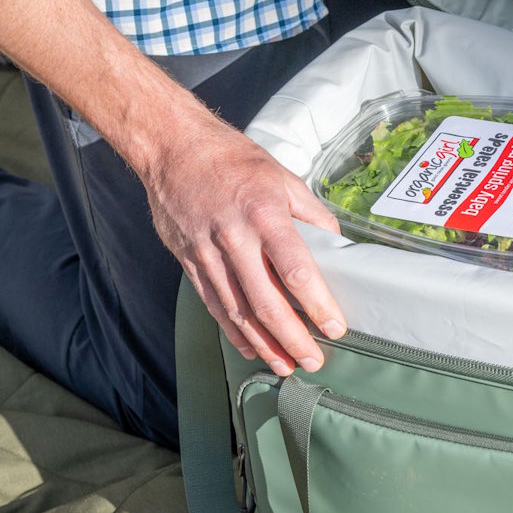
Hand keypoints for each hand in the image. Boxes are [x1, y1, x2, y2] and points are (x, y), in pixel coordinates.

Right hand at [145, 110, 344, 375]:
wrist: (173, 148)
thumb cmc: (233, 159)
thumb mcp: (282, 177)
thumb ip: (311, 214)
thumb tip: (338, 245)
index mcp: (264, 213)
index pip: (295, 269)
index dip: (316, 303)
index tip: (335, 326)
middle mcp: (234, 237)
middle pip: (265, 301)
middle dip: (292, 338)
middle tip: (313, 360)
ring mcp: (207, 252)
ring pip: (237, 311)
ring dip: (264, 344)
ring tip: (286, 365)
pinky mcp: (189, 261)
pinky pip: (213, 304)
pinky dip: (233, 330)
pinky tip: (251, 347)